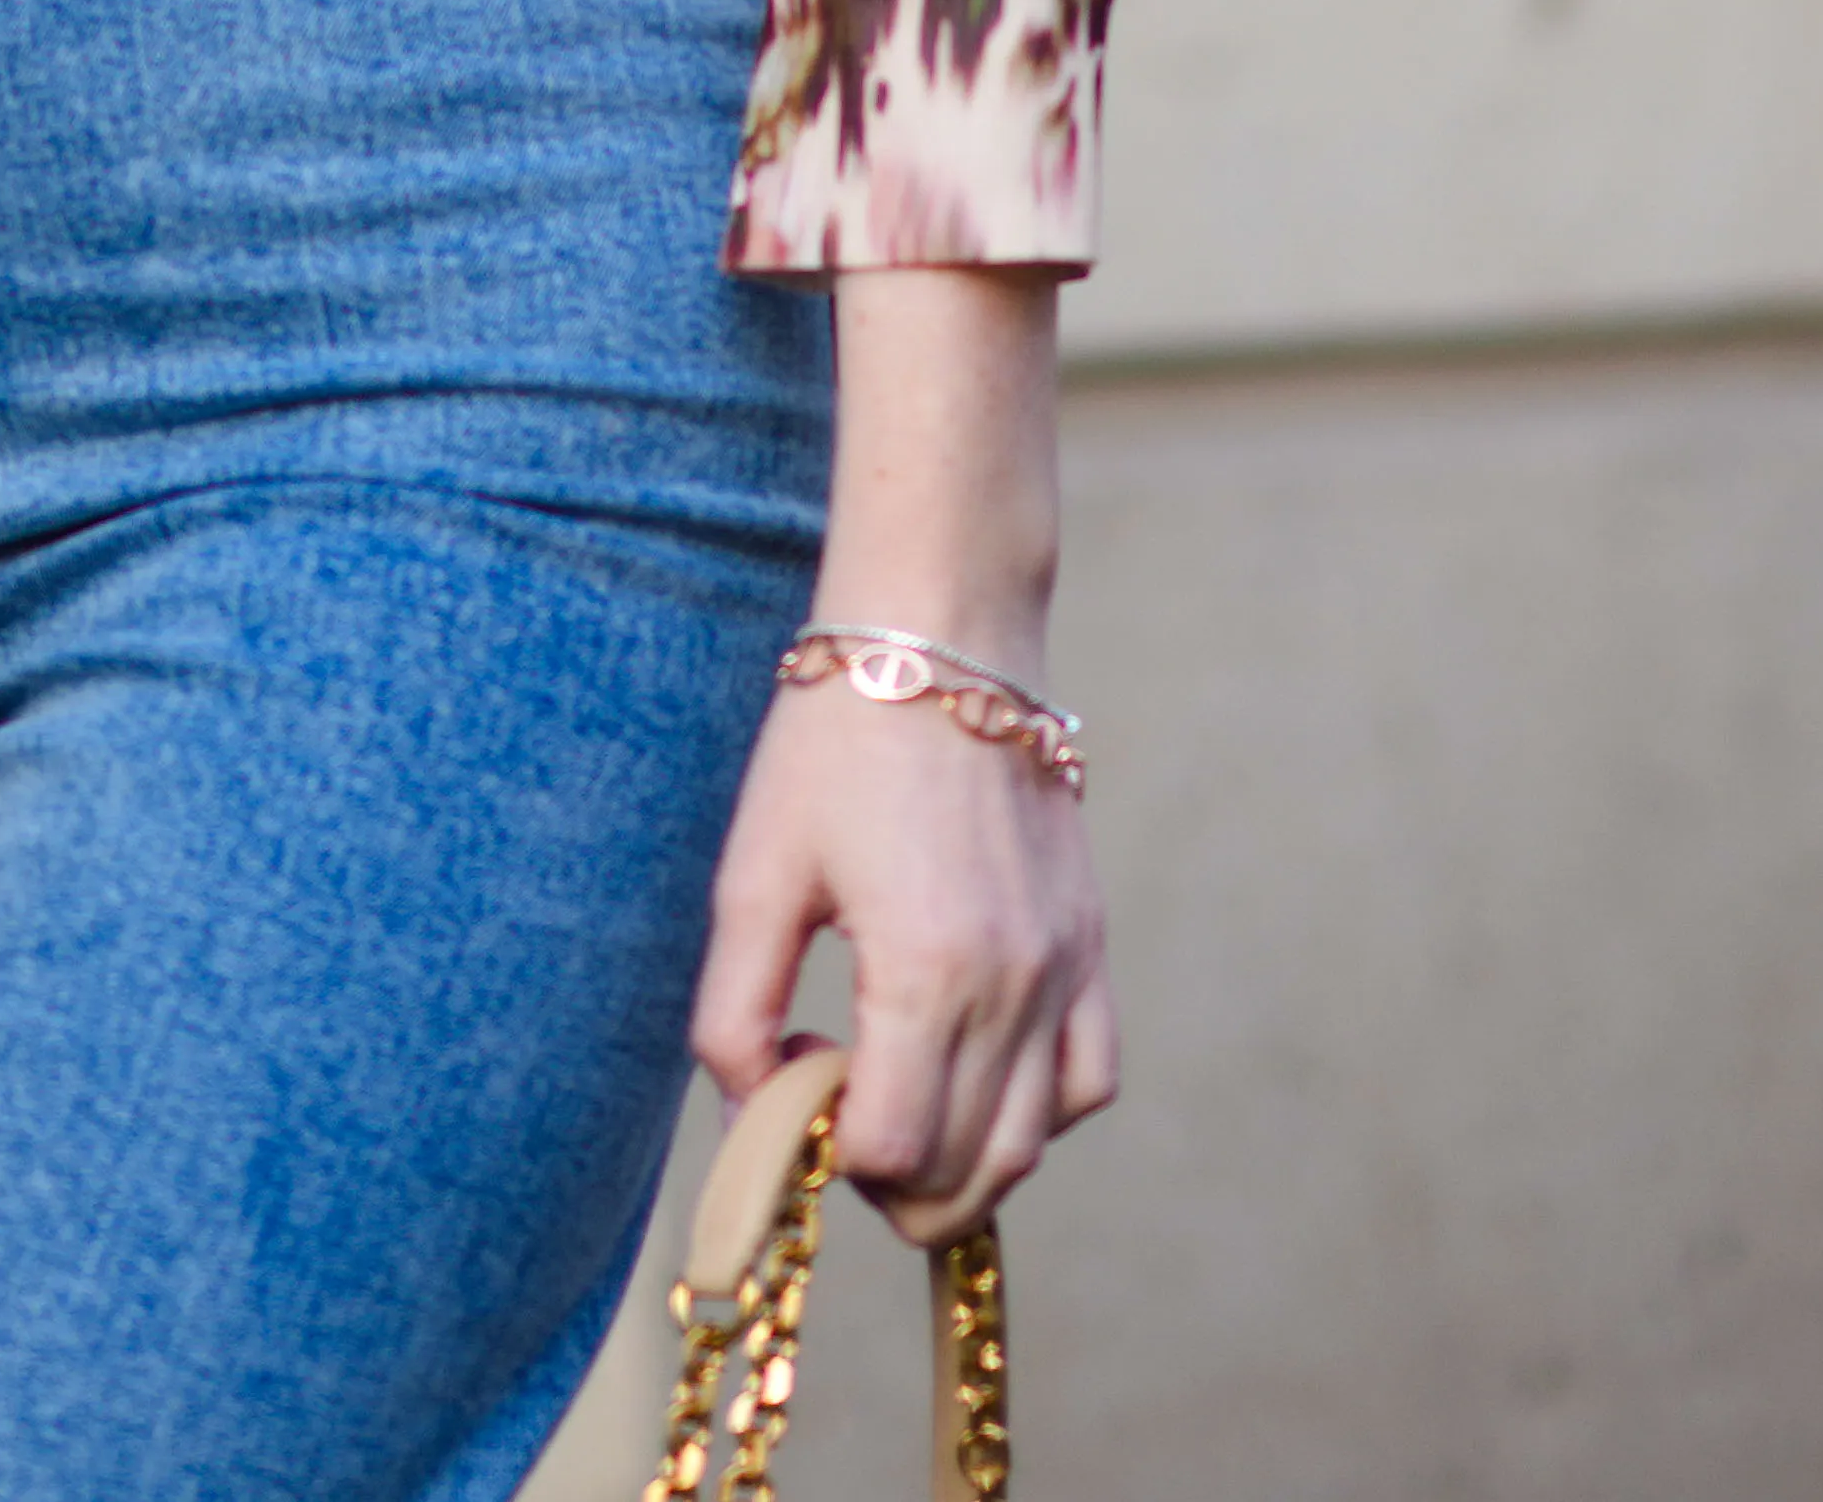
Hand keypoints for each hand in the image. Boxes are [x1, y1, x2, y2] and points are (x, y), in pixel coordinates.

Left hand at [690, 663, 1117, 1245]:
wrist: (942, 634)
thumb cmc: (832, 743)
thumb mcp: (753, 877)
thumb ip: (733, 1015)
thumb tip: (750, 1112)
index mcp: (924, 971)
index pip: (889, 1149)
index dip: (825, 1153)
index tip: (790, 1088)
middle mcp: (1012, 984)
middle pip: (963, 1172)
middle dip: (887, 1188)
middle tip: (832, 1133)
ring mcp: (1064, 967)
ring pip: (1030, 1145)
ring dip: (961, 1172)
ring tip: (897, 1125)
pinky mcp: (1089, 943)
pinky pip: (1089, 1079)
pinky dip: (1037, 1115)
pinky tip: (976, 1082)